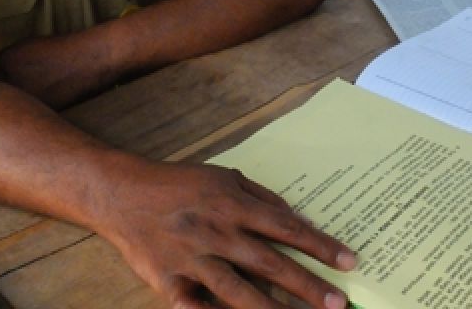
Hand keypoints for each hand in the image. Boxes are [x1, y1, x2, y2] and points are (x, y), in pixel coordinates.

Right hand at [103, 161, 355, 308]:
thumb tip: (298, 220)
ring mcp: (191, 258)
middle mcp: (216, 231)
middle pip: (269, 262)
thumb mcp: (225, 176)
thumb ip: (262, 198)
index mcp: (233, 204)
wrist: (122, 192)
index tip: (348, 262)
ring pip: (236, 290)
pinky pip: (193, 307)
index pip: (286, 227)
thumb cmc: (180, 184)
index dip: (319, 245)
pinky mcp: (167, 280)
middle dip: (306, 285)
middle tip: (338, 304)